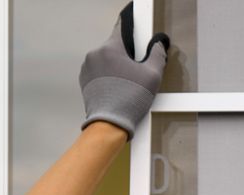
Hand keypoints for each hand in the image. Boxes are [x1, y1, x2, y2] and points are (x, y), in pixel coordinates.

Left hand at [79, 2, 169, 137]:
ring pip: (107, 59)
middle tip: (136, 72)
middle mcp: (96, 54)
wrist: (110, 124)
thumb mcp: (153, 76)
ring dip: (116, 67)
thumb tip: (158, 44)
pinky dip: (107, 76)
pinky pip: (98, 71)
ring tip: (126, 84)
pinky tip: (117, 88)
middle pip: (115, 47)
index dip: (130, 24)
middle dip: (126, 56)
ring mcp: (88, 67)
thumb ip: (157, 55)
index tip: (133, 20)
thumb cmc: (128, 101)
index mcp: (111, 48)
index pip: (121, 26)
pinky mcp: (84, 79)